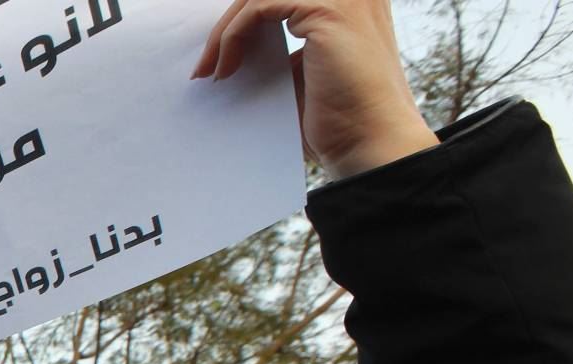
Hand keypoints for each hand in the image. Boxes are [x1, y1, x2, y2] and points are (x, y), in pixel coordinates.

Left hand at [195, 0, 436, 177]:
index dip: (244, 18)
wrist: (369, 140)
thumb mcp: (301, 72)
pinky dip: (232, 38)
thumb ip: (276, 50)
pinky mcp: (327, 8)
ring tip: (208, 71)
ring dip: (224, 32)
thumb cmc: (339, 117)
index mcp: (348, 1)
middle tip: (203, 64)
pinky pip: (258, 8)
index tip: (215, 55)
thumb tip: (233, 46)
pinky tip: (224, 70)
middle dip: (228, 23)